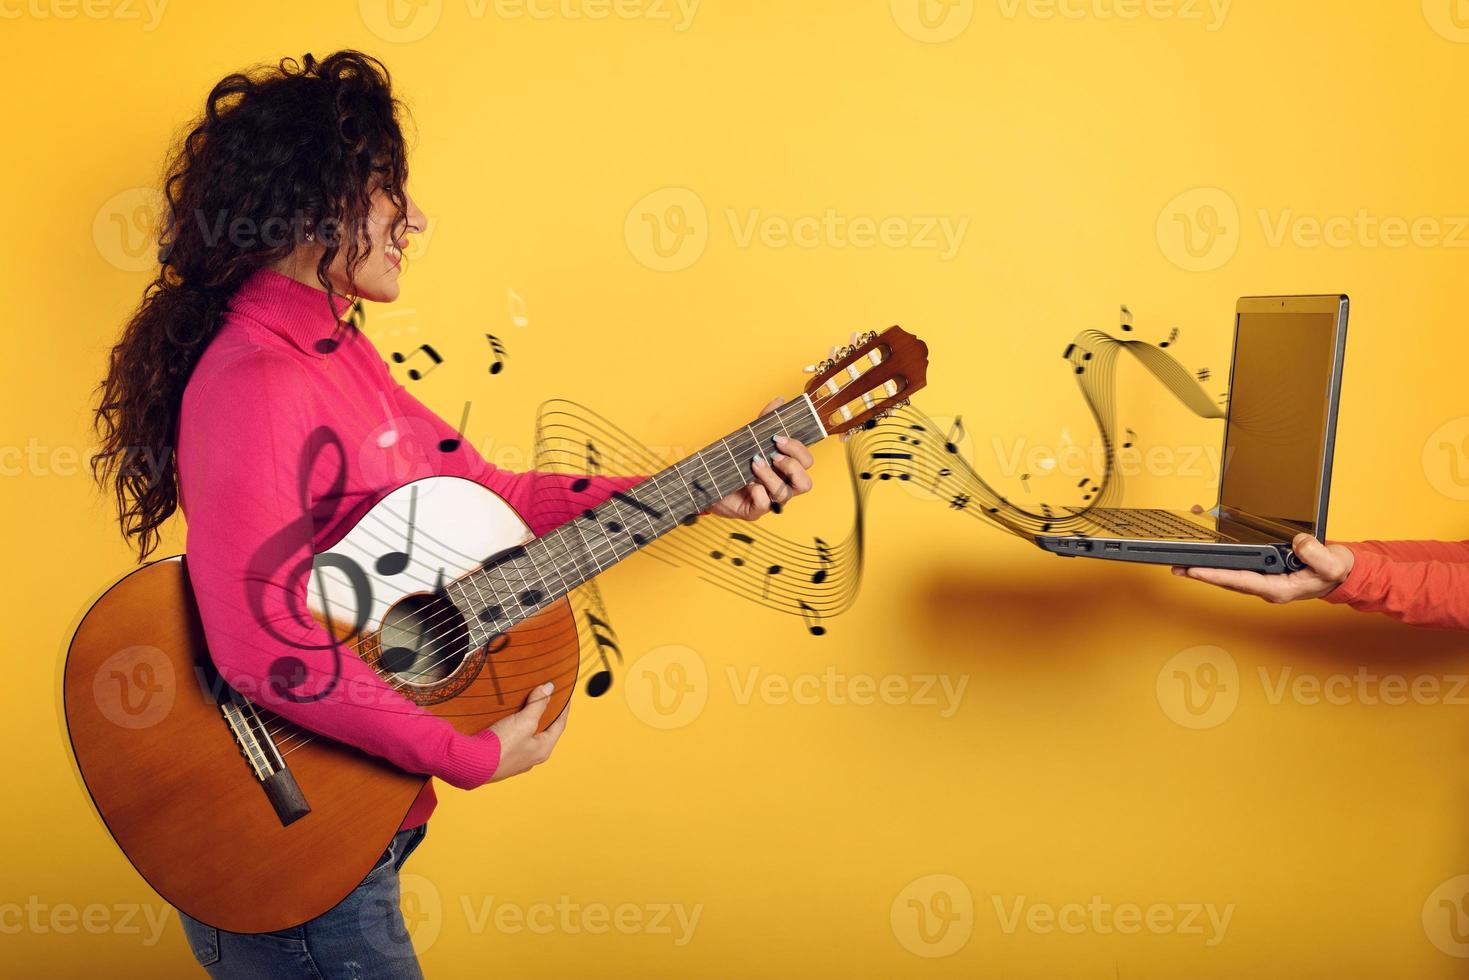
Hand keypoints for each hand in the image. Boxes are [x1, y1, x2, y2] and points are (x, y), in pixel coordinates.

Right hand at [486, 682, 567, 781]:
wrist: (471, 764)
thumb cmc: (501, 746)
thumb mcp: (524, 722)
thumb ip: (538, 705)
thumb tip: (549, 688)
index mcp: (542, 749)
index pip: (559, 725)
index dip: (563, 708)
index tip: (565, 695)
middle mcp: (531, 757)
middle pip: (543, 731)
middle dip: (545, 714)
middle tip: (546, 698)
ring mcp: (515, 759)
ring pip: (526, 736)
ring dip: (528, 721)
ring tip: (526, 705)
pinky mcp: (500, 758)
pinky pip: (512, 739)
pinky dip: (514, 727)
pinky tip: (507, 720)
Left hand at [704, 396, 814, 520]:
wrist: (709, 481)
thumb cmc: (735, 462)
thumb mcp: (749, 439)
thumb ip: (765, 421)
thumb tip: (779, 401)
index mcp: (786, 469)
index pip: (807, 462)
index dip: (798, 450)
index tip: (778, 437)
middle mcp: (783, 486)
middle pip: (805, 483)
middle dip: (792, 465)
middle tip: (773, 454)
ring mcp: (770, 500)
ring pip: (785, 493)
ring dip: (771, 476)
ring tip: (755, 464)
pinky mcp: (755, 511)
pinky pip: (765, 504)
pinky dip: (758, 492)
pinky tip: (748, 483)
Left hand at [1172, 527, 1355, 603]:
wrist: (1341, 573)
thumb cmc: (1335, 570)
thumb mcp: (1332, 563)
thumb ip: (1316, 555)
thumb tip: (1297, 543)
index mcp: (1279, 589)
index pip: (1241, 581)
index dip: (1216, 575)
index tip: (1195, 570)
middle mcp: (1267, 586)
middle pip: (1228, 580)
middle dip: (1201, 573)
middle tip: (1176, 566)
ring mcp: (1264, 580)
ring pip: (1230, 573)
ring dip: (1207, 566)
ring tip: (1182, 559)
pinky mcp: (1264, 571)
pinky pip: (1238, 565)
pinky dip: (1221, 557)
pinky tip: (1208, 548)